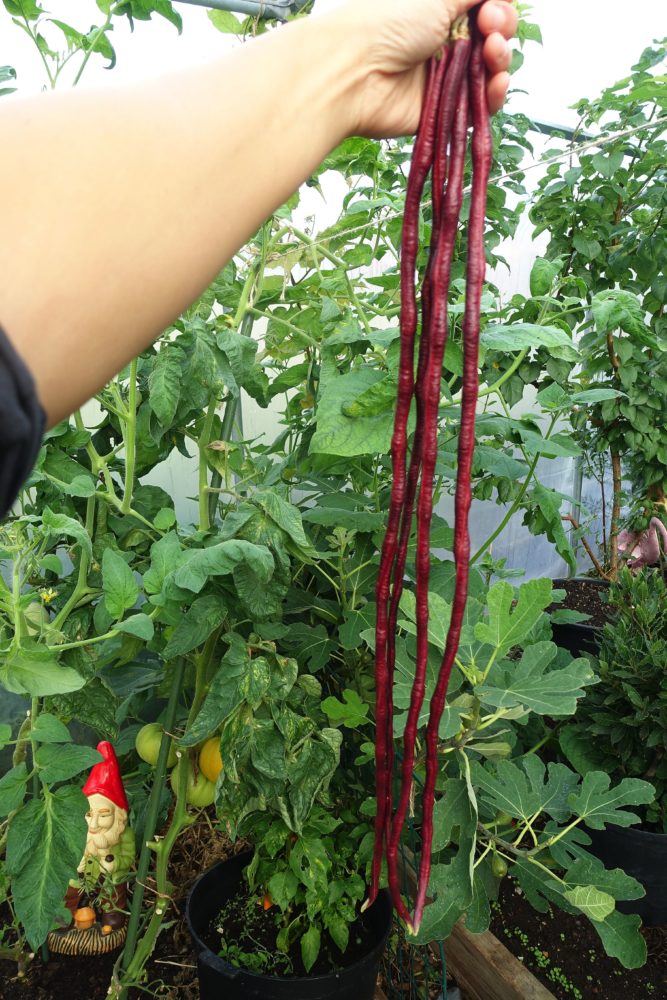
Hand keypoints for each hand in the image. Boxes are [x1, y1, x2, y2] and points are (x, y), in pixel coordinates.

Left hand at [329, 0, 516, 137]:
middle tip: (490, 28)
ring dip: (501, 59)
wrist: (354, 72)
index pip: (485, 7)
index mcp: (438, 9)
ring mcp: (445, 77)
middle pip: (493, 37)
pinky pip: (481, 107)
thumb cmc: (386, 22)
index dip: (498, 7)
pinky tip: (497, 82)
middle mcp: (443, 41)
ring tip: (492, 52)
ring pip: (490, 71)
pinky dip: (495, 95)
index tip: (492, 7)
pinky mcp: (443, 111)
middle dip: (501, 29)